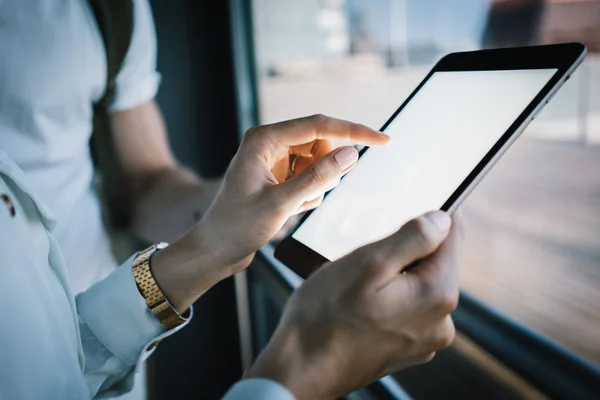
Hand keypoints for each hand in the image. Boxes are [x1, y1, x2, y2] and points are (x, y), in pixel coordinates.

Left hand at [151, 115, 388, 311]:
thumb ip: (318, 177)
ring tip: (294, 205)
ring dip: (317, 184)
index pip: (319, 125)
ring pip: (317, 161)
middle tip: (311, 194)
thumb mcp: (281, 203)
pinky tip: (290, 209)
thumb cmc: (239, 225)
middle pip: (319, 142)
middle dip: (326, 167)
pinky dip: (309, 192)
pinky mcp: (278, 175)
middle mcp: (269, 143)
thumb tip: (351, 153)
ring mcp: (273, 159)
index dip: (354, 132)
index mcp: (264, 139)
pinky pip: (309, 176)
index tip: (384, 140)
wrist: (216, 249)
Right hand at [246, 211, 463, 399]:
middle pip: (435, 262)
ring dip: (394, 273)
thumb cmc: (326, 317)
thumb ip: (412, 238)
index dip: (432, 215)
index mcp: (437, 296)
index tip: (411, 205)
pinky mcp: (407, 347)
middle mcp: (440, 322)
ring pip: (417, 284)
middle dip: (405, 250)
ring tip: (357, 281)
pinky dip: (388, 296)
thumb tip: (442, 219)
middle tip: (367, 252)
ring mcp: (424, 339)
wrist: (301, 370)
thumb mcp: (367, 263)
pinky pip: (406, 307)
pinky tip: (359, 301)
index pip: (452, 237)